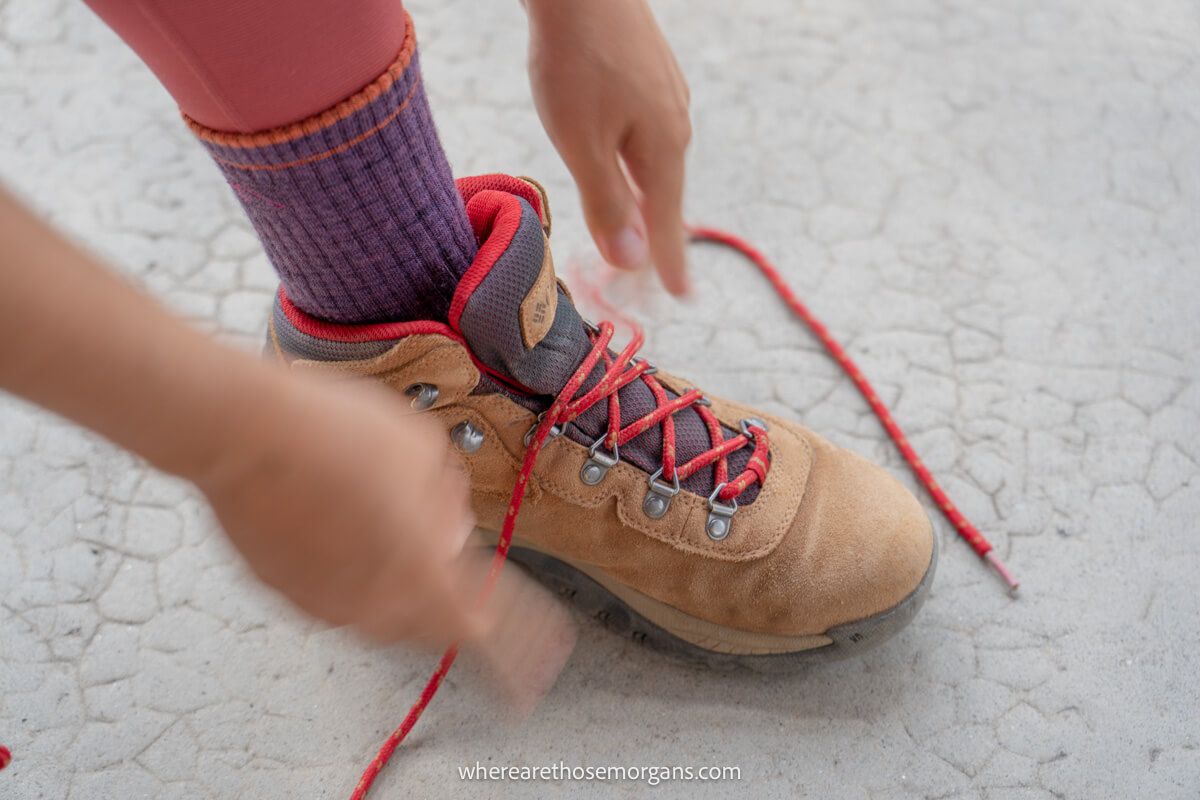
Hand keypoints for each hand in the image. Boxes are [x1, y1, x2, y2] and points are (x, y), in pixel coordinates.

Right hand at [194, 372, 477, 642]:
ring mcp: (321, 602)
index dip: (492, 617)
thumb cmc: (336, 434)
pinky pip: (330, 593)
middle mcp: (372, 605)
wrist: (246, 433)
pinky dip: (346, 574)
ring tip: (386, 533)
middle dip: (441, 600)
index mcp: (421, 574)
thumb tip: (450, 531)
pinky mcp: (281, 590)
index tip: (505, 614)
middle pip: (423, 626)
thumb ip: (447, 502)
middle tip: (441, 561)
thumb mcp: (423, 449)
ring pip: (374, 611)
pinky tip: (341, 528)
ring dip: (392, 585)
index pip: (472, 625)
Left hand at [526, 0, 691, 295]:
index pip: (668, 223)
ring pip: (655, 163)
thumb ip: (607, 203)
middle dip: (655, 237)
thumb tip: (631, 261)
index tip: (680, 297)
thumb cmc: (575, 60)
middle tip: (651, 276)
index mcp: (663, 149)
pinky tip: (626, 162)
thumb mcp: (583, 143)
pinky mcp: (649, 73)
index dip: (668, 263)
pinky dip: (636, 165)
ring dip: (645, 200)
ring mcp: (665, 94)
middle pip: (664, 194)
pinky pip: (647, 135)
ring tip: (640, 228)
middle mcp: (675, 123)